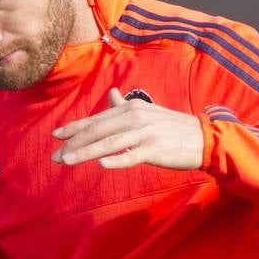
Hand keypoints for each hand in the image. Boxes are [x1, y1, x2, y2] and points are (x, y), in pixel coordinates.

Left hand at [52, 87, 203, 170]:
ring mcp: (145, 133)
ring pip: (109, 143)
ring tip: (67, 160)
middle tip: (56, 156)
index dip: (74, 127)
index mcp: (130, 108)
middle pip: (98, 131)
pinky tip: (101, 164)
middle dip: (74, 143)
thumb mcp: (147, 112)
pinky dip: (117, 160)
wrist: (202, 138)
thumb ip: (125, 105)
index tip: (55, 136)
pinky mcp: (155, 148)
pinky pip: (132, 155)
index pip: (96, 119)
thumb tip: (111, 94)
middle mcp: (135, 117)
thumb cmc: (171, 128)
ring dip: (86, 152)